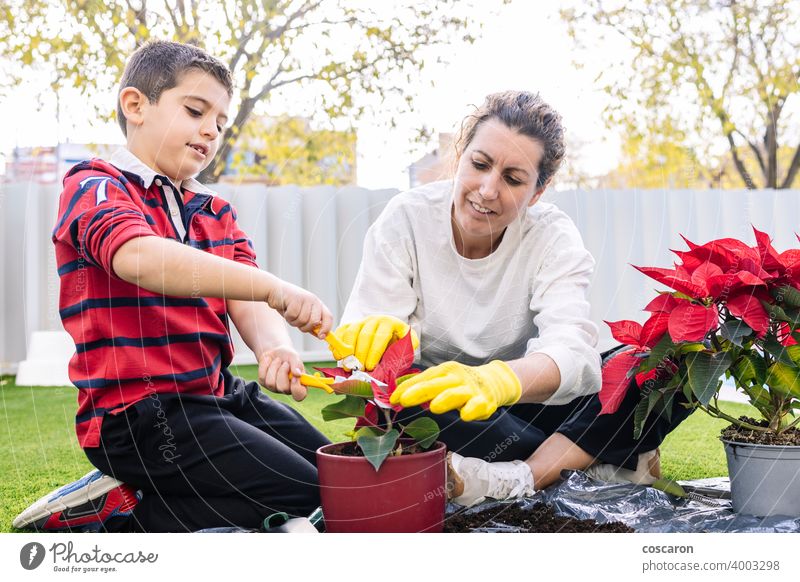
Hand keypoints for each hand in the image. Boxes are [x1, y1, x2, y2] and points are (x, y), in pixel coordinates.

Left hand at [257, 346, 306, 401]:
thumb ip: (297, 365)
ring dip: (274, 367)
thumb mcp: (295, 357)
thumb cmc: (288, 356)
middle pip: (283, 388)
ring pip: (271, 383)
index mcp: (299, 385)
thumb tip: (298, 374)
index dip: (296, 388)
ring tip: (278, 360)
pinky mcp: (264, 383)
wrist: (275, 351)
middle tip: (285, 363)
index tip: (295, 377)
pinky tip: (270, 361)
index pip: (299, 395)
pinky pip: (262, 376)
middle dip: (283, 372)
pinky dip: (266, 365)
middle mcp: (287, 389)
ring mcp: (274, 388)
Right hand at [267, 281, 332, 336]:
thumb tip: (321, 336)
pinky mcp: (295, 298)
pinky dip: (287, 317)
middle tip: (297, 323)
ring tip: (289, 314)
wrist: (274, 290)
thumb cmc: (288, 305)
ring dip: (294, 322)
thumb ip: (311, 324)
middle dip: (305, 328)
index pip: (328, 317)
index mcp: (318, 304)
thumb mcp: (302, 315)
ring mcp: (305, 298)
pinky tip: (285, 310)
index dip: (326, 328)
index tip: (321, 337)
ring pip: (302, 320)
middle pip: (314, 322)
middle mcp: (314, 300)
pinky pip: (293, 315)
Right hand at [334, 315, 419, 370]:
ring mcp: (361, 321)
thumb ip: (408, 345)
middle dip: (360, 354)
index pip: (380, 337)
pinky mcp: (351, 324)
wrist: (388, 329)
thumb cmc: (396, 340)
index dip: (374, 352)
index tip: (371, 366)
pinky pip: (342, 331)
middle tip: (358, 370)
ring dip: (347, 350)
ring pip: (351, 333)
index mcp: (389, 323)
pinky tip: (337, 355)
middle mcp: (374, 320)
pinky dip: (337, 343)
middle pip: (364, 336)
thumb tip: (408, 349)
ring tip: (347, 365)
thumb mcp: (406, 341)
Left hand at [389, 360, 521, 420]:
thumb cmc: (460, 382)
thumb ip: (421, 385)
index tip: (392, 398)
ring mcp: (471, 389)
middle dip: (420, 391)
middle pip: (436, 384)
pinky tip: (465, 415)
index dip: (406, 388)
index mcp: (444, 370)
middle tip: (405, 400)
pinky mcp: (485, 401)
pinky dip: (472, 410)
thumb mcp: (441, 378)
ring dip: (445, 399)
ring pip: (456, 394)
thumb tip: (393, 393)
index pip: (422, 378)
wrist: (493, 381)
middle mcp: (456, 377)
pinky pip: (478, 406)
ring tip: (434, 407)